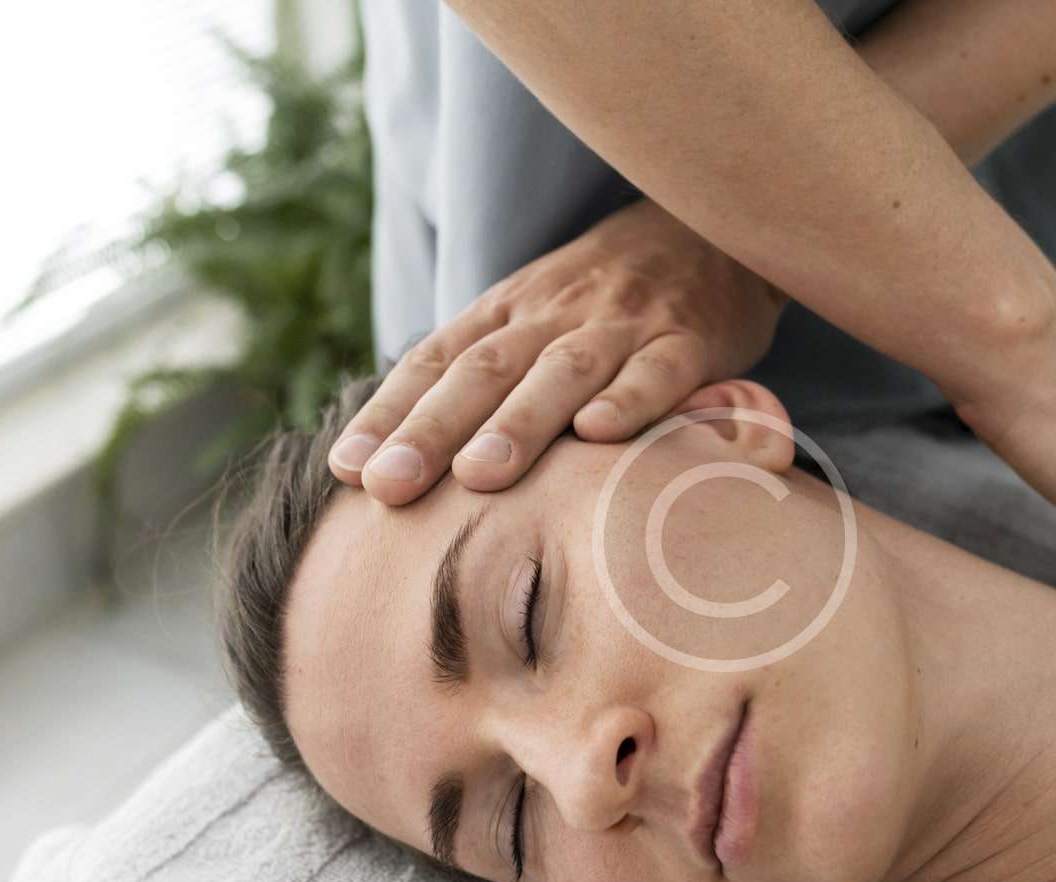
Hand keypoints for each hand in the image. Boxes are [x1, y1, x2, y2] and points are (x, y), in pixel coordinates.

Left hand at [329, 197, 789, 503]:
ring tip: (478, 474)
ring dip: (518, 423)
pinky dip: (631, 400)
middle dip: (432, 429)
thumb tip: (398, 454)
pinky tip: (600, 434)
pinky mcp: (689, 340)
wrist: (709, 223)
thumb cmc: (606, 296)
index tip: (346, 468)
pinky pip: (659, 370)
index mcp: (508, 312)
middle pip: (484, 371)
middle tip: (389, 485)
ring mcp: (622, 326)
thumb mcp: (535, 317)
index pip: (436, 363)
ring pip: (562, 373)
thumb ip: (479, 374)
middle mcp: (554, 315)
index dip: (390, 413)